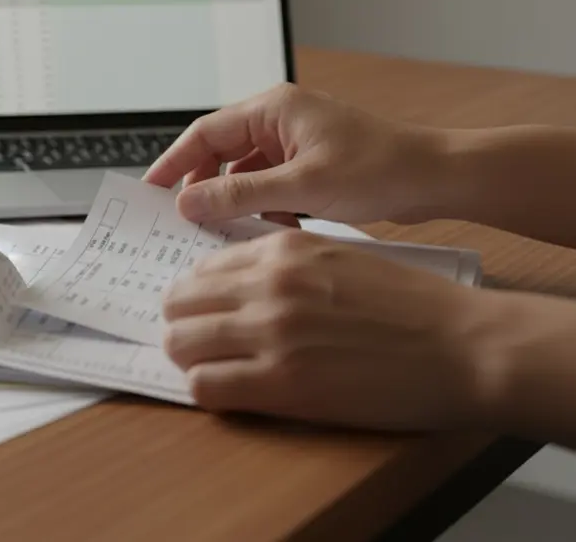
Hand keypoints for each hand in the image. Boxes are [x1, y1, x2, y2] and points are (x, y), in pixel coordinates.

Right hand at [143, 83, 446, 225]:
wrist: (438, 179)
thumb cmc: (381, 170)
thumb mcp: (302, 187)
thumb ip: (239, 194)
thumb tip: (188, 203)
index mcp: (274, 109)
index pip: (204, 133)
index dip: (174, 163)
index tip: (151, 192)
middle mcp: (280, 119)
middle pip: (220, 152)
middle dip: (203, 187)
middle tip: (183, 220)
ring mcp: (295, 142)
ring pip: (244, 173)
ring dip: (236, 202)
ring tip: (225, 232)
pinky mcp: (310, 165)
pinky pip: (269, 185)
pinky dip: (263, 208)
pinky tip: (269, 232)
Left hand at [162, 229, 491, 431]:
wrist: (465, 346)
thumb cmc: (414, 305)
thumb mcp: (341, 259)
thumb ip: (288, 266)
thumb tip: (241, 285)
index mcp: (282, 252)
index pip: (201, 269)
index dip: (197, 295)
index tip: (202, 312)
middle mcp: (268, 286)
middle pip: (179, 303)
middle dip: (182, 324)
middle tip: (197, 342)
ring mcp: (271, 334)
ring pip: (181, 343)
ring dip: (188, 358)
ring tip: (209, 368)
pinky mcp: (281, 383)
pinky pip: (206, 386)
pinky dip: (206, 391)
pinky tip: (227, 392)